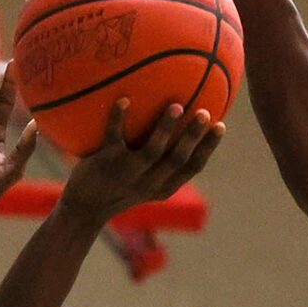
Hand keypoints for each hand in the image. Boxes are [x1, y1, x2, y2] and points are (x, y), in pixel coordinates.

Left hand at [60, 100, 222, 226]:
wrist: (86, 206)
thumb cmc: (119, 186)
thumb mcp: (145, 181)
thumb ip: (162, 161)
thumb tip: (178, 120)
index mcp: (164, 187)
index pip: (192, 167)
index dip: (208, 147)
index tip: (221, 125)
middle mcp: (149, 183)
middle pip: (177, 159)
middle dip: (193, 137)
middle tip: (205, 113)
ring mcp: (128, 174)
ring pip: (151, 151)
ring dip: (165, 129)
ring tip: (176, 106)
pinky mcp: (106, 164)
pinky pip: (114, 138)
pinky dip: (118, 119)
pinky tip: (123, 99)